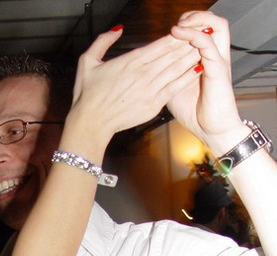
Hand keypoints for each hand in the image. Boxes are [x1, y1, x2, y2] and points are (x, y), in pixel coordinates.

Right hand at [67, 24, 201, 145]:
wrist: (90, 124)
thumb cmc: (87, 96)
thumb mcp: (87, 62)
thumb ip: (103, 41)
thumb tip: (118, 30)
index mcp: (132, 60)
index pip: (163, 42)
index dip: (180, 33)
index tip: (190, 26)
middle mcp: (144, 73)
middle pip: (174, 52)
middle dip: (191, 41)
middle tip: (205, 32)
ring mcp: (151, 89)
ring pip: (178, 68)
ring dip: (193, 56)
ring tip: (206, 46)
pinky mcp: (153, 105)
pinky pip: (176, 87)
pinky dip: (188, 76)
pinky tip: (198, 68)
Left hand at [168, 12, 246, 150]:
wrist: (211, 129)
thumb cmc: (194, 113)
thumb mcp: (173, 92)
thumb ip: (165, 78)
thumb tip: (145, 73)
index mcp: (202, 61)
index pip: (195, 35)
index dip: (182, 27)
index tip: (164, 31)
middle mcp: (211, 56)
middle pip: (206, 25)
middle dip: (191, 18)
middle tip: (175, 21)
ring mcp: (216, 60)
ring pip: (213, 26)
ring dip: (196, 20)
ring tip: (179, 24)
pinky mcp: (217, 68)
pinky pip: (208, 43)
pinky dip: (194, 35)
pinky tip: (180, 33)